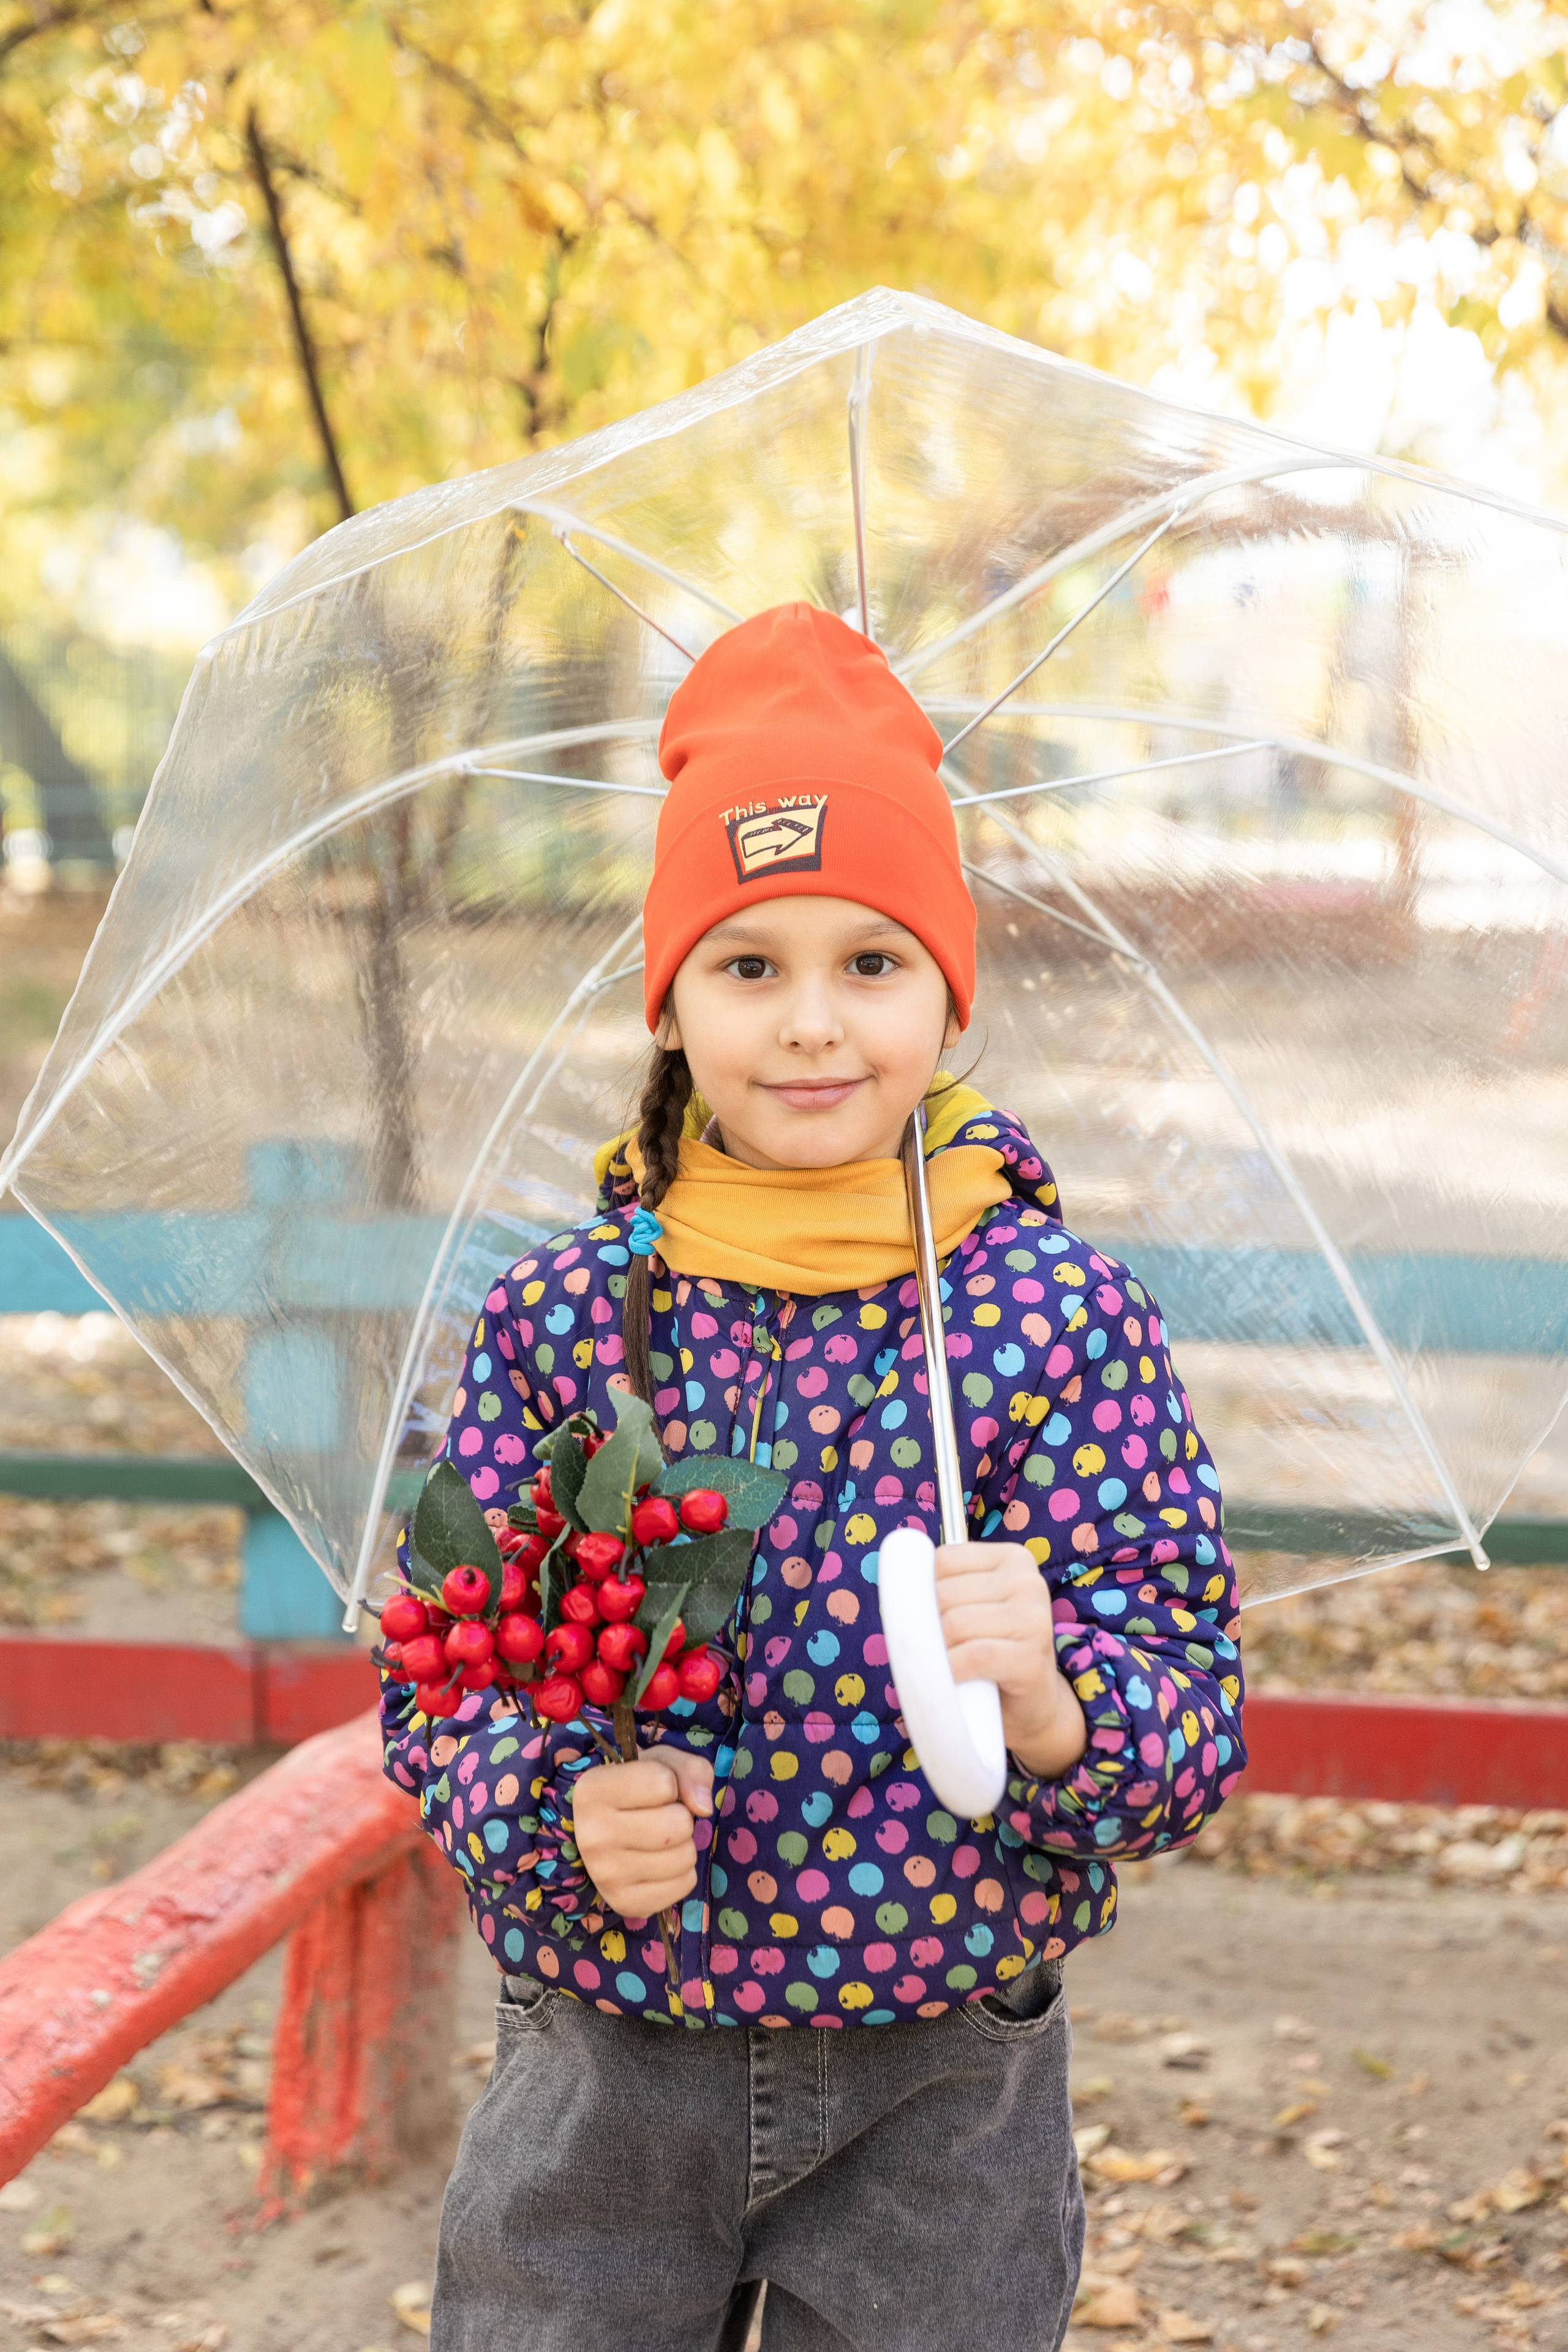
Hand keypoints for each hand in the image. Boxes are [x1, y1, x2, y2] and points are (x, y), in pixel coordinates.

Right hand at [572, 1748, 714, 1917]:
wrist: (605, 1834)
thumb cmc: (636, 1791)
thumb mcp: (660, 1763)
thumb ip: (690, 1770)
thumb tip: (703, 1807)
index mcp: (592, 1791)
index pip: (663, 1783)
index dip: (670, 1783)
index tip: (652, 1791)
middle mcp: (592, 1835)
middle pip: (678, 1825)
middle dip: (680, 1817)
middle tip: (661, 1818)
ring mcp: (606, 1875)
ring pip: (685, 1856)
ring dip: (683, 1845)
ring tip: (660, 1840)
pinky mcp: (625, 1904)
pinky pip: (684, 1885)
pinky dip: (681, 1872)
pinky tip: (659, 1863)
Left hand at [934, 1542, 1087, 1781]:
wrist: (1032, 1705)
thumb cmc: (993, 1651)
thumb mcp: (972, 1607)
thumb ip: (946, 1587)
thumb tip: (899, 1584)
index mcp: (1013, 1559)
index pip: (945, 1560)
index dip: (924, 1591)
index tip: (930, 1617)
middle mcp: (1029, 1582)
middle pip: (946, 1594)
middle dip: (929, 1625)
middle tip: (935, 1648)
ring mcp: (1035, 1620)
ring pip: (956, 1624)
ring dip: (938, 1651)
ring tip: (944, 1665)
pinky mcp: (1031, 1658)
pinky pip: (973, 1656)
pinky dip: (952, 1669)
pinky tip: (952, 1679)